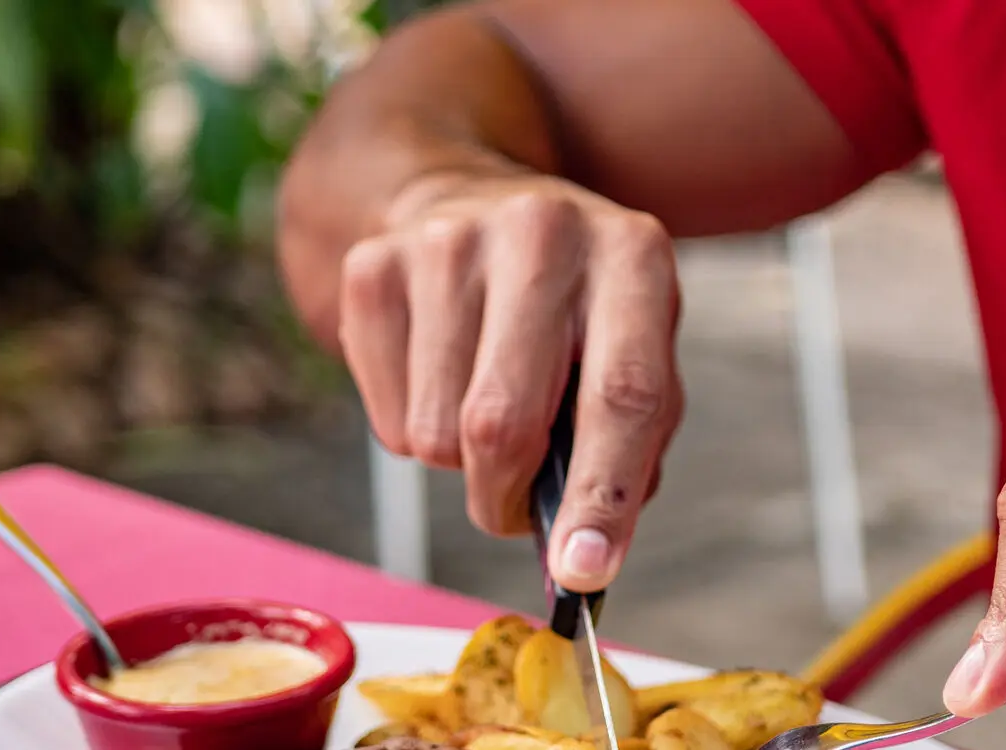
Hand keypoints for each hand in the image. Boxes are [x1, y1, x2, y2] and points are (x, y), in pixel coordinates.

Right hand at [339, 170, 683, 591]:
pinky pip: (385, 420)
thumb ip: (628, 439)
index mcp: (631, 254)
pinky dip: (413, 433)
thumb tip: (584, 554)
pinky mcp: (374, 267)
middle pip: (503, 423)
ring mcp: (447, 242)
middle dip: (506, 498)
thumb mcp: (631, 345)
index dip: (602, 495)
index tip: (584, 570)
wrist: (469, 203)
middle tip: (514, 507)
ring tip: (480, 410)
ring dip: (459, 465)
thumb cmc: (570, 305)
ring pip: (434, 434)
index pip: (621, 394)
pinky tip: (436, 377)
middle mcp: (541, 233)